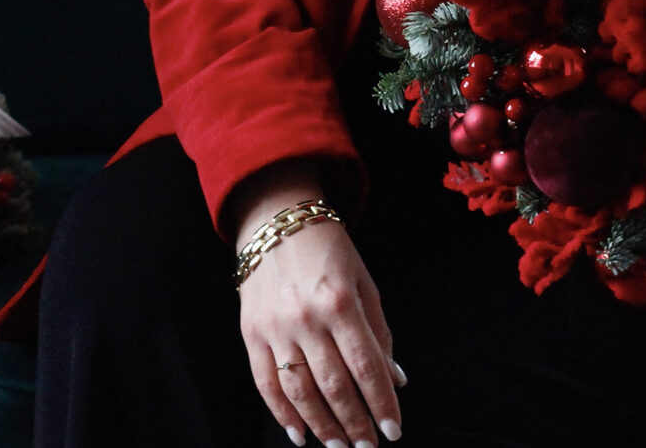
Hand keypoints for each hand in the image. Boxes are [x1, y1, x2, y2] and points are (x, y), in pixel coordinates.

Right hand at [233, 174, 403, 445]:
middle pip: (334, 386)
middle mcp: (305, 318)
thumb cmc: (328, 250)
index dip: (381, 402)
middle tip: (368, 445)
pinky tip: (299, 433)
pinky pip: (266, 383)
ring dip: (322, 426)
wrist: (275, 220)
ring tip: (339, 446)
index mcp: (338, 301)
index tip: (393, 430)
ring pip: (300, 392)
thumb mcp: (363, 281)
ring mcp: (275, 328)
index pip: (365, 366)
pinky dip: (282, 414)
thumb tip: (394, 380)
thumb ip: (378, 332)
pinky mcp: (251, 334)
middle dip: (355, 423)